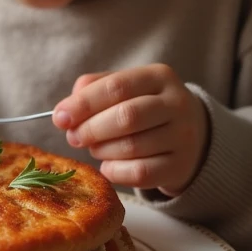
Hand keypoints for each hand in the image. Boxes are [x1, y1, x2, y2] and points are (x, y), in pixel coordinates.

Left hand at [52, 64, 208, 195]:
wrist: (191, 135)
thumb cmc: (146, 107)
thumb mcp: (126, 88)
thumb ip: (94, 89)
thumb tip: (66, 111)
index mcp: (159, 77)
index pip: (116, 86)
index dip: (84, 103)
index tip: (60, 117)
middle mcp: (177, 104)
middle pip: (126, 116)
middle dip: (91, 129)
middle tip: (74, 137)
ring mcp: (183, 137)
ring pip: (132, 147)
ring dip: (102, 150)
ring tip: (95, 148)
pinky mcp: (180, 166)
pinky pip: (140, 173)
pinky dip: (115, 171)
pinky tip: (109, 165)